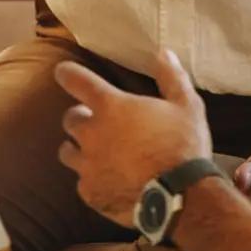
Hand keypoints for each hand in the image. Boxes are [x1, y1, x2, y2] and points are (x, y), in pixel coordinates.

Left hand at [54, 50, 213, 226]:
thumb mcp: (187, 105)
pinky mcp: (90, 192)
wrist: (181, 197)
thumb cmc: (183, 145)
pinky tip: (108, 181)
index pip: (75, 80)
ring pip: (67, 152)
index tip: (63, 73)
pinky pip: (82, 182)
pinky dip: (92, 179)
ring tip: (96, 152)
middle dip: (80, 117)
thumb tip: (163, 53)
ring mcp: (87, 165)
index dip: (66, 74)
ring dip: (78, 148)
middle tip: (99, 122)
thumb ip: (172, 77)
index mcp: (111, 106)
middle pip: (69, 119)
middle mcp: (91, 133)